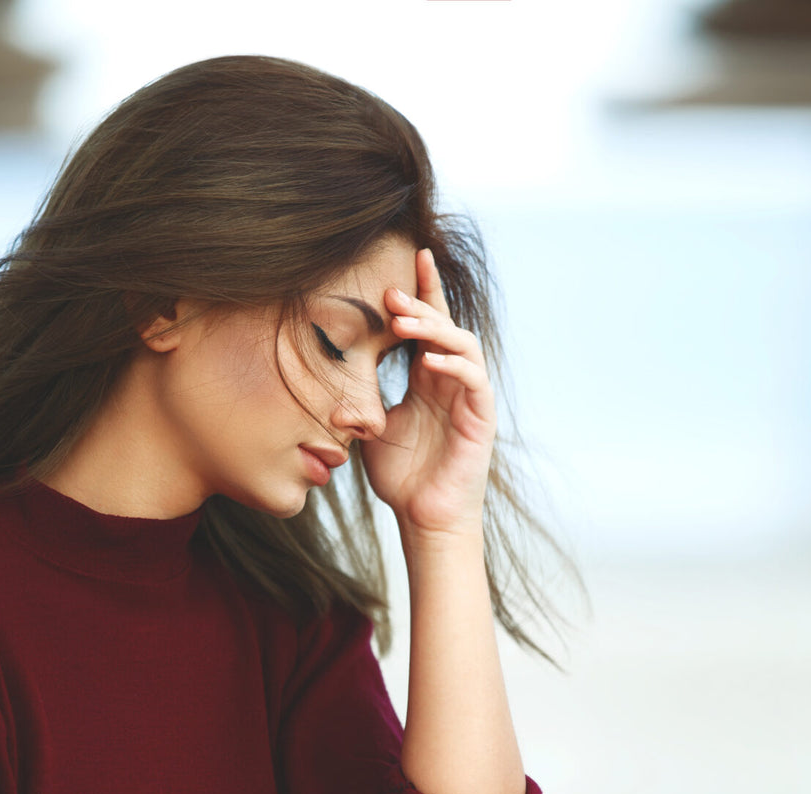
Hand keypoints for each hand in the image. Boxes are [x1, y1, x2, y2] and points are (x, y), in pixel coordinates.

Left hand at [359, 248, 494, 537]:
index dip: (423, 292)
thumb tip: (329, 373)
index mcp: (428, 379)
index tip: (409, 258)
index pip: (428, 326)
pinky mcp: (481, 417)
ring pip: (463, 345)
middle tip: (392, 294)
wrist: (424, 518)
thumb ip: (361, 396)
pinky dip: (453, 365)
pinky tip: (428, 360)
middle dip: (422, 304)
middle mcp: (451, 381)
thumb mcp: (372, 427)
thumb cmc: (401, 477)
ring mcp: (469, 397)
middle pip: (446, 326)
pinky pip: (474, 380)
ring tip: (404, 322)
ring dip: (435, 329)